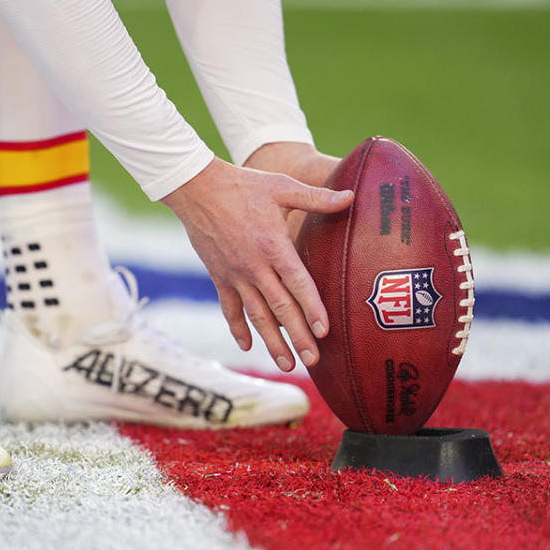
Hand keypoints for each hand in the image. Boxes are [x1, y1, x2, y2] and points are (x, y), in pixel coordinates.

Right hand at [162, 157, 353, 371]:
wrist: (197, 189)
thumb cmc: (244, 185)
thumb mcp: (282, 187)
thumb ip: (317, 197)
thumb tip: (351, 196)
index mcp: (273, 246)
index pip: (297, 283)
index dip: (312, 308)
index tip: (324, 330)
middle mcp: (254, 266)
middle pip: (280, 308)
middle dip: (297, 336)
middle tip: (312, 360)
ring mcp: (235, 275)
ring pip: (256, 315)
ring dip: (271, 341)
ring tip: (287, 364)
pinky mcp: (219, 276)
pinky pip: (229, 308)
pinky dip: (237, 328)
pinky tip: (247, 346)